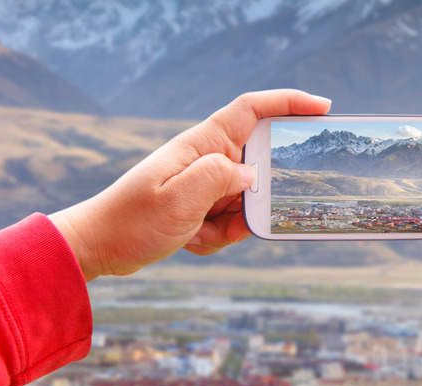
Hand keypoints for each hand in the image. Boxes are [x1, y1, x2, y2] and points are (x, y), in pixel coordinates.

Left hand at [50, 89, 331, 280]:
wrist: (98, 246)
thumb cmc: (131, 220)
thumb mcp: (178, 200)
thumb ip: (218, 178)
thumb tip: (253, 175)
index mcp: (202, 145)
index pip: (253, 109)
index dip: (289, 103)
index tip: (323, 108)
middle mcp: (208, 158)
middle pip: (259, 165)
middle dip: (259, 196)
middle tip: (237, 216)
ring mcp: (207, 182)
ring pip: (248, 201)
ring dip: (231, 225)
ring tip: (196, 233)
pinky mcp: (204, 204)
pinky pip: (233, 221)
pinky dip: (218, 236)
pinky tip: (190, 240)